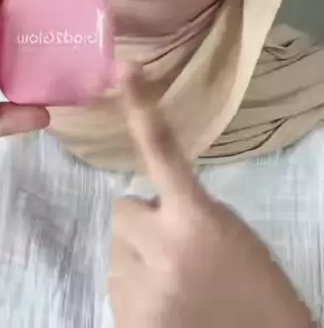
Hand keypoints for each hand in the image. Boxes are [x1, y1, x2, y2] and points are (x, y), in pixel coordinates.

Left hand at [108, 67, 312, 327]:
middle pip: (124, 208)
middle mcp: (162, 246)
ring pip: (118, 248)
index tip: (126, 68)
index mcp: (197, 218)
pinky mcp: (128, 318)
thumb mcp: (231, 233)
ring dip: (140, 257)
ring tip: (178, 282)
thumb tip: (158, 202)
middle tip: (178, 247)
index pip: (163, 151)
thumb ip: (192, 209)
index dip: (142, 107)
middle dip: (145, 222)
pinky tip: (169, 306)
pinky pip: (116, 283)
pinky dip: (138, 291)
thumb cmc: (255, 288)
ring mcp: (141, 287)